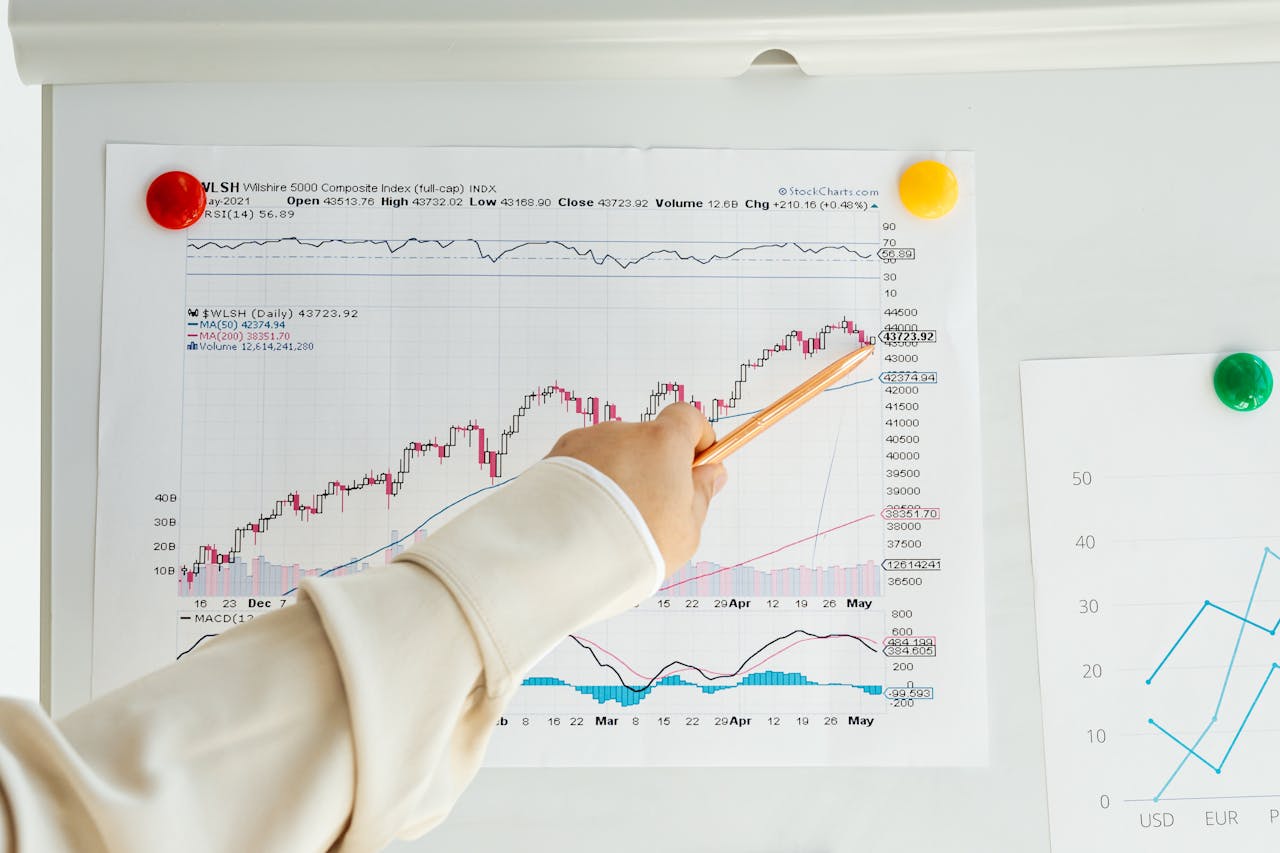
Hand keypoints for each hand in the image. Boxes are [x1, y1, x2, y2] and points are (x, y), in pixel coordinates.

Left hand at [546, 403, 727, 575]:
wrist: (563, 554)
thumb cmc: (633, 542)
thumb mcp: (686, 529)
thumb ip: (701, 494)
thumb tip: (712, 473)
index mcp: (662, 441)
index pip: (687, 417)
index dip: (696, 439)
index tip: (699, 464)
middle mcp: (622, 433)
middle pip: (647, 442)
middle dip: (652, 469)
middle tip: (651, 511)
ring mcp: (585, 443)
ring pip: (612, 456)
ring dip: (617, 478)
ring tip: (612, 523)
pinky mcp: (554, 459)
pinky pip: (581, 468)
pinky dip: (588, 486)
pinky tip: (586, 519)